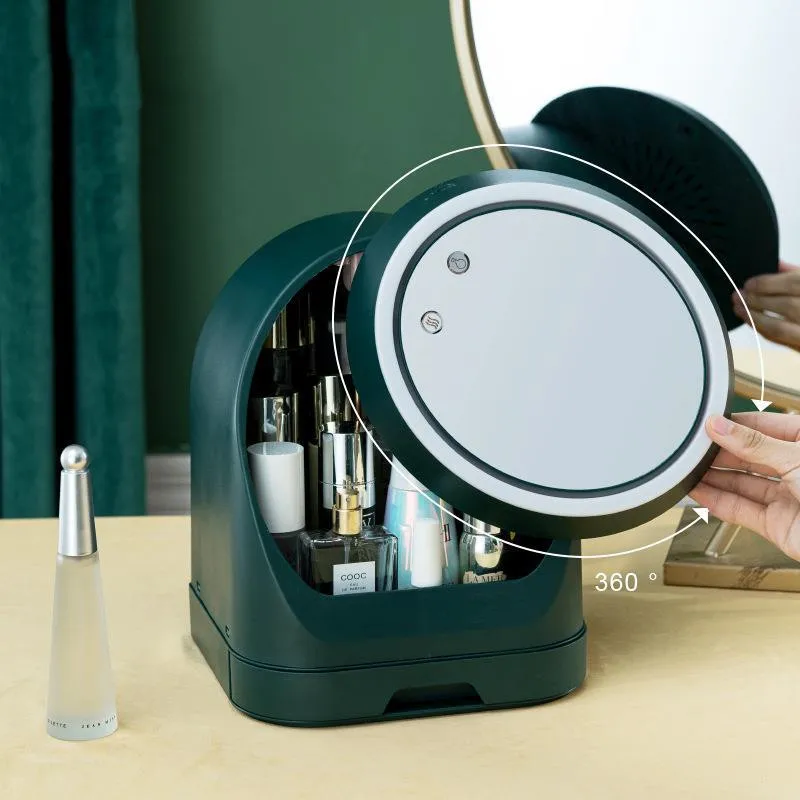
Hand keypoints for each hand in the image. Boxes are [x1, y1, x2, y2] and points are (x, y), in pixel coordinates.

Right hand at [689, 412, 799, 560]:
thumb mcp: (797, 457)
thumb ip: (754, 444)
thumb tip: (720, 426)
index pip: (761, 426)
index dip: (732, 425)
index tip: (705, 423)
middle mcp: (796, 469)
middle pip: (748, 456)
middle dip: (719, 452)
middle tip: (690, 448)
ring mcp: (787, 497)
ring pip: (742, 483)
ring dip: (713, 477)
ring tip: (686, 469)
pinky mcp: (777, 525)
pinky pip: (741, 510)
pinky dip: (717, 502)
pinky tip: (698, 491)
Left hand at [733, 261, 799, 348]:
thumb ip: (796, 273)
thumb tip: (775, 264)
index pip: (796, 283)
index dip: (768, 283)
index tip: (749, 283)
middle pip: (787, 306)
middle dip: (757, 301)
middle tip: (737, 296)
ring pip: (780, 328)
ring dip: (754, 318)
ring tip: (739, 308)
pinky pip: (781, 340)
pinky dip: (762, 329)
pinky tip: (751, 320)